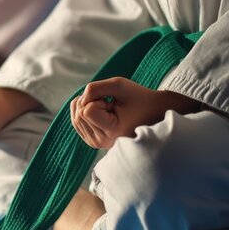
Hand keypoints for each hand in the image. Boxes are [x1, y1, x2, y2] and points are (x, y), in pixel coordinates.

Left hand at [70, 77, 200, 148]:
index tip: (114, 103)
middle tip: (112, 105)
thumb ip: (95, 88)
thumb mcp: (119, 85)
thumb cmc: (138, 98)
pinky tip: (102, 112)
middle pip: (79, 114)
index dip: (99, 100)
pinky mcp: (92, 141)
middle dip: (93, 102)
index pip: (87, 111)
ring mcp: (96, 144)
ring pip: (75, 117)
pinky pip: (77, 121)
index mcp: (112, 132)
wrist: (153, 113)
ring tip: (109, 110)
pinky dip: (85, 111)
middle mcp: (102, 142)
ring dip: (89, 106)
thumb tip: (80, 99)